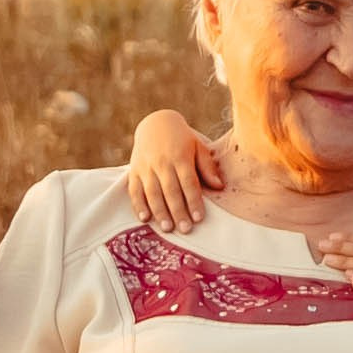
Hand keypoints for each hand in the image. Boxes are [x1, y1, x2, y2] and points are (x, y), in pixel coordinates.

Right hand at [126, 109, 224, 232]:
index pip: (188, 183)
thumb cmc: (182, 138)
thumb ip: (207, 167)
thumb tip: (219, 186)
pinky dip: (138, 205)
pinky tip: (145, 218)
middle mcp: (162, 163)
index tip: (198, 218)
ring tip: (167, 228)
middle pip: (170, 191)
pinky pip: (134, 190)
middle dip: (178, 212)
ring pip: (152, 192)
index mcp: (180, 157)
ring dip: (159, 212)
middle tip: (185, 229)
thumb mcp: (198, 146)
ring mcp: (146, 167)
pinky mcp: (134, 171)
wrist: (155, 123)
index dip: (193, 201)